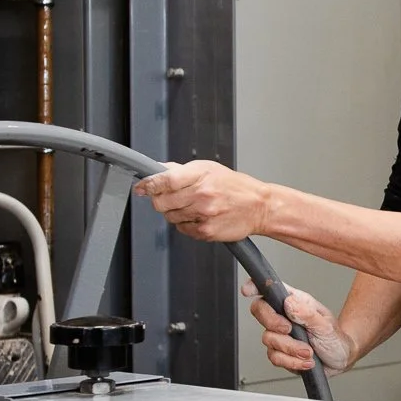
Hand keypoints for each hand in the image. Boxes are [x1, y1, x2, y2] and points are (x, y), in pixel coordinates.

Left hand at [137, 160, 269, 242]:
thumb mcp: (209, 169)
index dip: (148, 184)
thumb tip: (157, 170)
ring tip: (191, 206)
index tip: (141, 187)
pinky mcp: (206, 231)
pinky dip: (185, 224)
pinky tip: (199, 216)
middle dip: (159, 200)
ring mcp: (204, 214)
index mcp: (201, 175)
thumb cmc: (236, 187)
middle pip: (161, 202)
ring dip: (174, 212)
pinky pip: (182, 229)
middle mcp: (202, 194)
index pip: (164, 180)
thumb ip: (180, 170)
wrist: (259, 206)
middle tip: (170, 197)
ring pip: (169, 216)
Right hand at [247, 285, 351, 373]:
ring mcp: (280, 335)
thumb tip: (289, 303)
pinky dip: (292, 361)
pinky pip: (275, 357)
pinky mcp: (280, 353)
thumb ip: (307, 314)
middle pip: (259, 311)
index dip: (255, 286)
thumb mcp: (325, 324)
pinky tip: (306, 361)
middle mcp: (283, 316)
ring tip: (309, 351)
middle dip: (273, 323)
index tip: (248, 290)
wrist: (340, 359)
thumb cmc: (334, 337)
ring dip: (291, 348)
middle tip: (289, 330)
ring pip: (269, 339)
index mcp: (294, 302)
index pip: (270, 289)